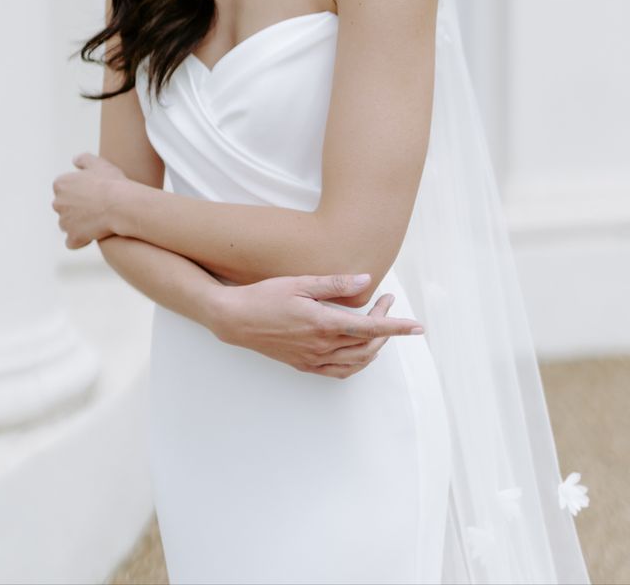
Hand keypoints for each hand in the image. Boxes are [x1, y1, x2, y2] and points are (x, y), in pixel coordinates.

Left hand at [51, 152, 126, 248]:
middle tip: (97, 207)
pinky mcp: (73, 237)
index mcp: (60, 183)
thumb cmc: (112, 182)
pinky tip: (93, 235)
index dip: (80, 192)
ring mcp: (64, 221)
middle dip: (76, 209)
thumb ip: (84, 159)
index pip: (64, 189)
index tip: (94, 193)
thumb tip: (75, 161)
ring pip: (67, 225)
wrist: (121, 204)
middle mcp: (57, 202)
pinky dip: (79, 240)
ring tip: (97, 221)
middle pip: (64, 207)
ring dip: (78, 224)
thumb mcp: (99, 163)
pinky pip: (72, 242)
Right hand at [211, 273, 425, 378]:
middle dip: (386, 328)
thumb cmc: (264, 296)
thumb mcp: (299, 283)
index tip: (417, 326)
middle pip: (368, 346)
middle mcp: (321, 346)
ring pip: (356, 361)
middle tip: (387, 304)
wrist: (234, 319)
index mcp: (322, 323)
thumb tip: (366, 281)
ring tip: (378, 325)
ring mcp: (312, 359)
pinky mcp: (304, 365)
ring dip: (374, 346)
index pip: (370, 329)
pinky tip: (358, 350)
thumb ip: (334, 284)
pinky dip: (356, 363)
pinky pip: (339, 371)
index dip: (397, 327)